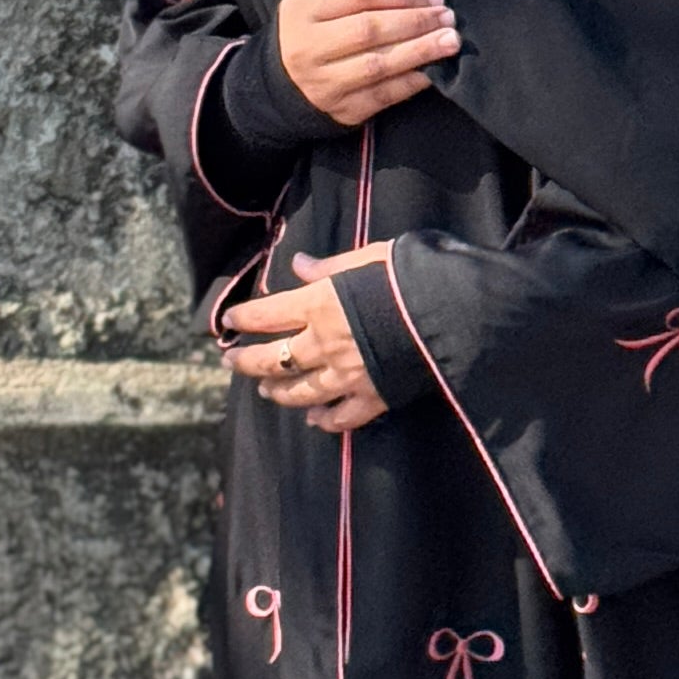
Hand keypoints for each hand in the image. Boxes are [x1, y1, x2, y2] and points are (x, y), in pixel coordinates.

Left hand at [217, 244, 393, 432]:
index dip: (242, 318)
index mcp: (319, 306)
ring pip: (300, 392)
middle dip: (246, 363)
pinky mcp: (373, 397)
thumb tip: (298, 265)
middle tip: (231, 363)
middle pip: (273, 360)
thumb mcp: (368, 259)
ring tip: (266, 392)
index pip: (266, 315)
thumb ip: (330, 268)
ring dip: (278, 392)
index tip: (227, 321)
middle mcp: (324, 345)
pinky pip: (342, 417)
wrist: (451, 313)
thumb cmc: (409, 277)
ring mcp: (347, 376)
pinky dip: (325, 420)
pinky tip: (314, 420)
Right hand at [276, 0, 457, 125]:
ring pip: (378, 64)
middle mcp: (309, 47)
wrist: (277, 87)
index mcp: (304, 10)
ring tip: (450, 41)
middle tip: (449, 18)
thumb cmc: (310, 35)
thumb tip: (421, 1)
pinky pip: (382, 95)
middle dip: (416, 22)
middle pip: (370, 29)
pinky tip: (432, 71)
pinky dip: (411, 82)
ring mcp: (324, 82)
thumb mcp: (318, 5)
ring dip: (420, 52)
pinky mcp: (341, 110)